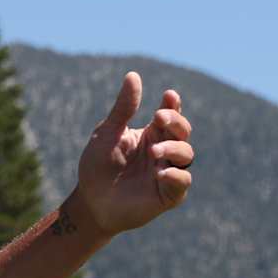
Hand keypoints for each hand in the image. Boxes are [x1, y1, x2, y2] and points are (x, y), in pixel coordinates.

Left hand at [71, 73, 193, 236]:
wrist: (89, 202)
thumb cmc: (97, 167)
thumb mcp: (107, 134)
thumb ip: (123, 109)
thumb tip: (133, 75)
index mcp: (151, 134)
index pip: (171, 115)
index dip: (173, 105)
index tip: (168, 95)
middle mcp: (164, 151)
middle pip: (183, 131)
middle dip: (175, 122)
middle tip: (159, 118)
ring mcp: (168, 171)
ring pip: (187, 154)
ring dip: (174, 148)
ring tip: (154, 150)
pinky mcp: (168, 194)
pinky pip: (183, 182)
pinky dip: (176, 175)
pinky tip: (162, 172)